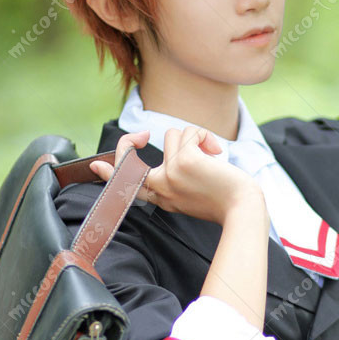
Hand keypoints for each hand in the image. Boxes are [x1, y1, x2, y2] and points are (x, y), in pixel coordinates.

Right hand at [89, 127, 264, 225]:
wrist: (242, 208)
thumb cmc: (225, 200)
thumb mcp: (193, 194)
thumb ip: (177, 176)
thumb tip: (174, 144)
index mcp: (162, 197)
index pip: (129, 186)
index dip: (110, 173)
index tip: (96, 165)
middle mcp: (161, 187)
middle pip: (132, 157)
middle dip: (131, 140)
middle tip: (143, 135)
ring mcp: (170, 174)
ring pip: (172, 135)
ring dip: (194, 138)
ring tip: (210, 157)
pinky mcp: (184, 161)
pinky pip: (190, 132)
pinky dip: (205, 137)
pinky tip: (216, 153)